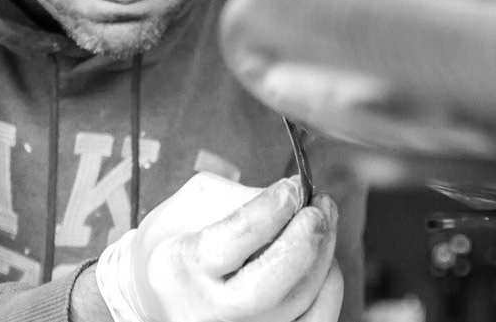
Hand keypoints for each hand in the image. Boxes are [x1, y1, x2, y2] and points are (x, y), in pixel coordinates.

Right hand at [96, 173, 342, 321]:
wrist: (166, 292)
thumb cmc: (183, 240)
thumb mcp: (193, 206)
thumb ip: (242, 198)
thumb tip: (296, 198)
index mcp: (179, 269)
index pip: (229, 245)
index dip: (268, 213)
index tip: (292, 187)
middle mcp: (207, 311)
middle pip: (267, 289)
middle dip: (303, 242)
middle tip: (318, 208)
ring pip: (299, 304)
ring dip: (323, 255)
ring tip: (322, 219)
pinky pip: (316, 321)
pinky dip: (329, 287)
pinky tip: (323, 258)